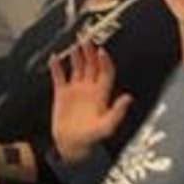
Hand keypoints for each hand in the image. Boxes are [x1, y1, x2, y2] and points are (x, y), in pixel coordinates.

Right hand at [49, 42, 132, 163]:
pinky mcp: (62, 93)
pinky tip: (55, 58)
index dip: (104, 61)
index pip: (105, 72)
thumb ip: (117, 112)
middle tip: (87, 39)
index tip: (101, 51)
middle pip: (91, 65)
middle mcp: (89, 88)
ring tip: (74, 44)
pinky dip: (56, 67)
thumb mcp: (107, 127)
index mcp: (101, 94)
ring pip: (76, 67)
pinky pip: (59, 76)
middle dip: (90, 52)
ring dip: (76, 56)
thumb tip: (129, 97)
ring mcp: (75, 89)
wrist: (72, 145)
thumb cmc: (91, 138)